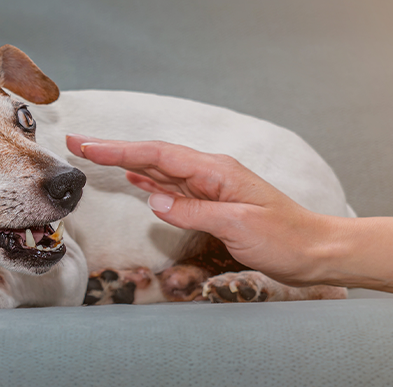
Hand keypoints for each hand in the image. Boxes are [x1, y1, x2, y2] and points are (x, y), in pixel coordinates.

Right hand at [66, 135, 334, 286]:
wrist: (315, 251)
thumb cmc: (285, 238)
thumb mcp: (239, 226)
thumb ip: (195, 211)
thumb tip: (155, 200)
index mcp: (217, 171)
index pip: (159, 155)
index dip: (120, 149)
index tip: (88, 144)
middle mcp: (211, 173)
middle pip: (154, 156)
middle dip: (115, 149)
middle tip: (77, 142)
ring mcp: (211, 187)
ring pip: (160, 169)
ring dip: (127, 162)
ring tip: (94, 155)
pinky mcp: (213, 204)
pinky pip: (173, 188)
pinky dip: (150, 181)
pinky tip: (135, 179)